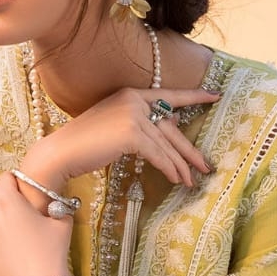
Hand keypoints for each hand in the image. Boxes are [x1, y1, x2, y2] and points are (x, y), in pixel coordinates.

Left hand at [0, 172, 72, 275]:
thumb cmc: (51, 255)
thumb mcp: (63, 224)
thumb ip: (55, 207)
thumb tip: (52, 204)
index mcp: (6, 200)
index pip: (6, 179)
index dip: (16, 185)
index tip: (23, 196)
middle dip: (5, 207)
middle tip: (21, 224)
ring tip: (13, 246)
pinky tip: (6, 260)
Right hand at [22, 86, 219, 192]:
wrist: (61, 152)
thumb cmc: (85, 144)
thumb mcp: (116, 127)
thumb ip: (140, 124)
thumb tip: (169, 125)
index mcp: (131, 94)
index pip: (169, 95)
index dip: (193, 97)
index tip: (215, 96)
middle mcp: (134, 100)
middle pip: (171, 127)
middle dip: (189, 150)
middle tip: (206, 166)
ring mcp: (133, 115)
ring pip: (166, 144)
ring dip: (180, 166)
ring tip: (191, 181)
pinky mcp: (132, 133)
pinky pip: (158, 154)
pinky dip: (169, 169)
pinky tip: (176, 180)